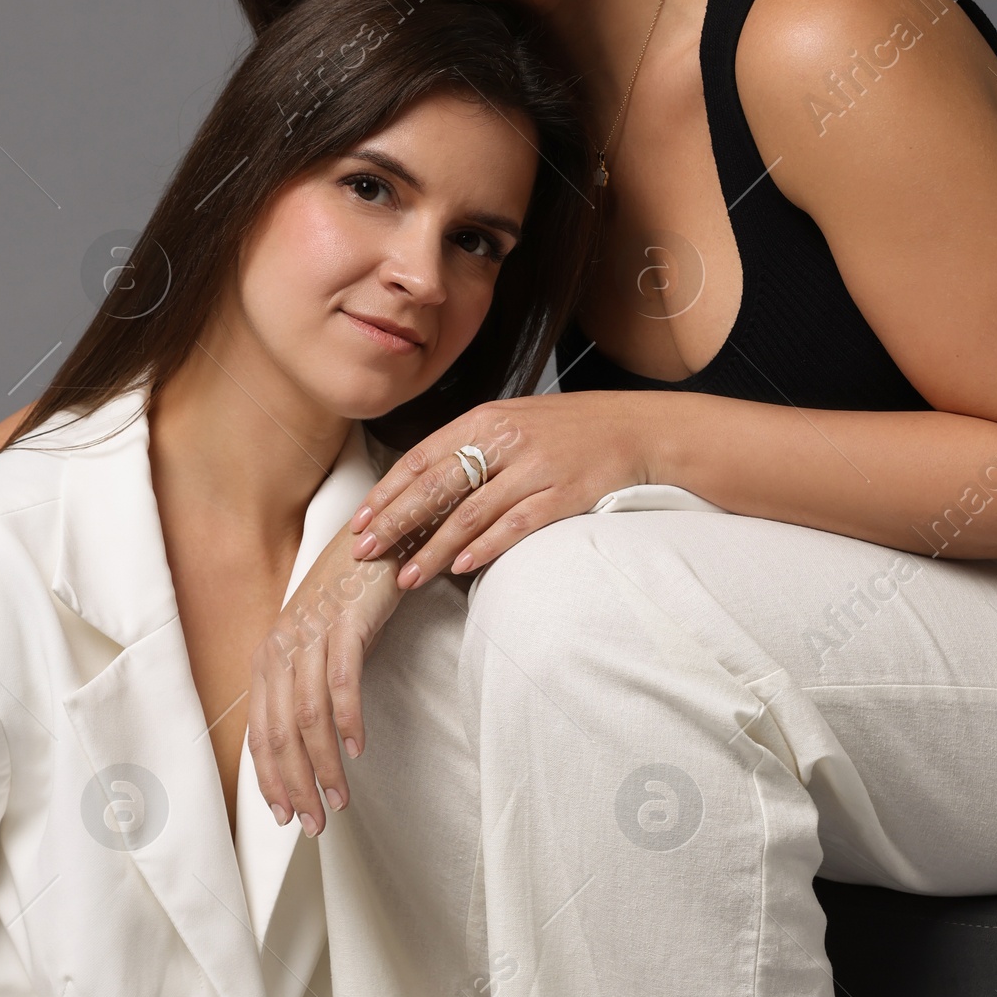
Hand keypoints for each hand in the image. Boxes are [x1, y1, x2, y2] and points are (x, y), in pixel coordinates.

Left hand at [249, 523, 409, 832]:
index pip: (261, 733)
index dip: (270, 780)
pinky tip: (358, 751)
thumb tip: (313, 741)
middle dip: (295, 786)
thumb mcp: (319, 645)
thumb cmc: (349, 596)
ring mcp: (310, 635)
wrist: (377, 537)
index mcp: (268, 659)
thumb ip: (309, 687)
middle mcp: (281, 648)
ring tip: (339, 801)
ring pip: (308, 717)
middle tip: (314, 825)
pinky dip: (348, 721)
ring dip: (324, 766)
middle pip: (280, 734)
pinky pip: (341, 682)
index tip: (284, 817)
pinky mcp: (345, 623)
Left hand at [350, 393, 656, 587]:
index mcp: (485, 419)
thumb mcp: (514, 421)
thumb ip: (471, 446)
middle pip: (437, 486)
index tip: (359, 521)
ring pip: (469, 514)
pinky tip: (459, 568)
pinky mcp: (561, 496)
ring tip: (405, 577)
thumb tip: (422, 481)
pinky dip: (483, 548)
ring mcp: (534, 469)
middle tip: (365, 552)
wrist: (636, 429)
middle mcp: (505, 441)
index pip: (422, 458)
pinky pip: (513, 526)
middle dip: (396, 522)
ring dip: (432, 549)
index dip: (387, 492)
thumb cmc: (569, 430)